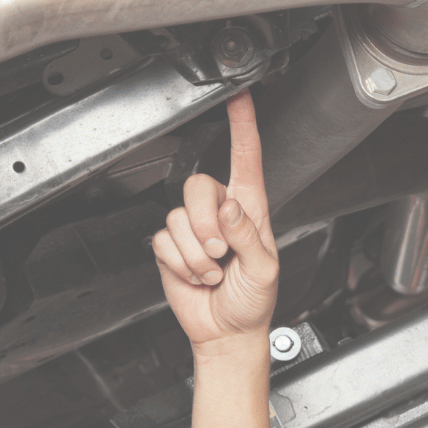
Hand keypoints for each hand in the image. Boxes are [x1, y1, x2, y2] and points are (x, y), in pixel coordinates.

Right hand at [152, 91, 278, 353]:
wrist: (227, 330)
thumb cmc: (254, 300)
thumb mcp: (264, 270)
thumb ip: (249, 237)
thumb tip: (229, 209)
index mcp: (250, 210)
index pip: (246, 160)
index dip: (242, 127)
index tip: (241, 97)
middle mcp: (220, 212)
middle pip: (196, 186)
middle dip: (204, 224)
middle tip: (220, 253)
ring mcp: (193, 228)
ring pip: (177, 218)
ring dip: (196, 255)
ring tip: (214, 271)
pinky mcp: (171, 246)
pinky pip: (163, 242)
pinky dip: (181, 265)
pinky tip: (196, 275)